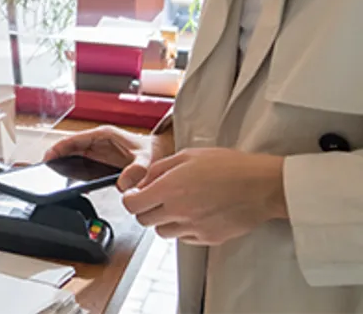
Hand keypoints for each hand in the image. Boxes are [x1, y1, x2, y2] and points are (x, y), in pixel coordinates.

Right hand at [43, 126, 172, 190]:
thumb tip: (122, 185)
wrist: (161, 155)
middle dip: (56, 156)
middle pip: (69, 147)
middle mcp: (97, 140)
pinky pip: (80, 161)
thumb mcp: (146, 162)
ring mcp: (97, 149)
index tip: (49, 157)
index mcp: (103, 135)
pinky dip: (72, 168)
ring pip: (73, 154)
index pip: (74, 139)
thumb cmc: (153, 152)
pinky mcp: (99, 159)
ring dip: (62, 162)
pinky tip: (68, 179)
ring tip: (52, 174)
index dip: (59, 148)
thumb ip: (136, 172)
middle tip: (45, 169)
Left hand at [123, 148, 286, 245]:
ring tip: (179, 206)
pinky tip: (195, 214)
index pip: (132, 204)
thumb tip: (143, 182)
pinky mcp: (208, 238)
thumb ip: (159, 169)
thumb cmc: (228, 166)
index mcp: (170, 189)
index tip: (136, 194)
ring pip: (162, 232)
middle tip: (156, 198)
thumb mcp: (187, 155)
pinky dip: (183, 229)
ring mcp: (194, 227)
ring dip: (164, 220)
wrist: (262, 185)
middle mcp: (179, 211)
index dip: (130, 198)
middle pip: (144, 220)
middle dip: (145, 208)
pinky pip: (184, 238)